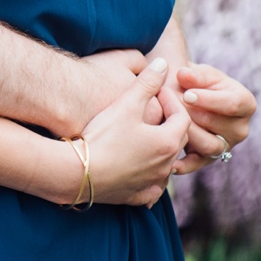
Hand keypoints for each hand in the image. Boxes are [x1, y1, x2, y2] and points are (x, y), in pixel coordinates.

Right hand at [81, 57, 191, 207]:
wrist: (78, 171)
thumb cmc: (103, 136)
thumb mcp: (125, 104)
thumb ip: (146, 82)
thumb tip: (163, 64)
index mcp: (168, 142)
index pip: (182, 117)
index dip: (171, 100)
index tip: (156, 91)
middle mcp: (166, 165)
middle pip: (177, 140)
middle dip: (167, 122)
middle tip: (152, 109)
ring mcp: (152, 183)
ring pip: (166, 165)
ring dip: (160, 150)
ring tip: (145, 137)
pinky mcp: (137, 196)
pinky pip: (151, 189)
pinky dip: (150, 179)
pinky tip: (140, 173)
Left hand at [171, 63, 256, 175]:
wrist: (184, 95)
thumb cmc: (194, 81)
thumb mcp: (198, 73)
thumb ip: (193, 75)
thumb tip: (183, 75)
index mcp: (244, 103)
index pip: (232, 104)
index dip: (209, 100)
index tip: (187, 95)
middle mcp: (240, 128)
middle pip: (216, 125)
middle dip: (189, 113)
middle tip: (165, 104)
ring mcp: (226, 145)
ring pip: (208, 145)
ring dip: (185, 133)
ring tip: (163, 121)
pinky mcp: (209, 158)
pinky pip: (198, 163)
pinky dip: (184, 165)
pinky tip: (169, 163)